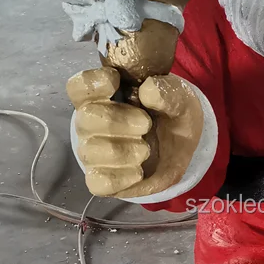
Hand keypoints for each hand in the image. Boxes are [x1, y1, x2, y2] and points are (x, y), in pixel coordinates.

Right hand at [67, 66, 202, 197]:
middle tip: (145, 124)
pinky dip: (120, 178)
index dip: (92, 83)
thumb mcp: (179, 97)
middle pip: (86, 118)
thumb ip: (167, 92)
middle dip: (116, 120)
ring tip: (145, 149)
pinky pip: (99, 182)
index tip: (115, 80)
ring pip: (91, 151)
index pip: (79, 87)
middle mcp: (91, 123)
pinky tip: (138, 171)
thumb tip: (149, 91)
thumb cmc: (170, 114)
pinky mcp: (104, 179)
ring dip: (122, 150)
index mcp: (102, 96)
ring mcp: (95, 152)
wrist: (184, 147)